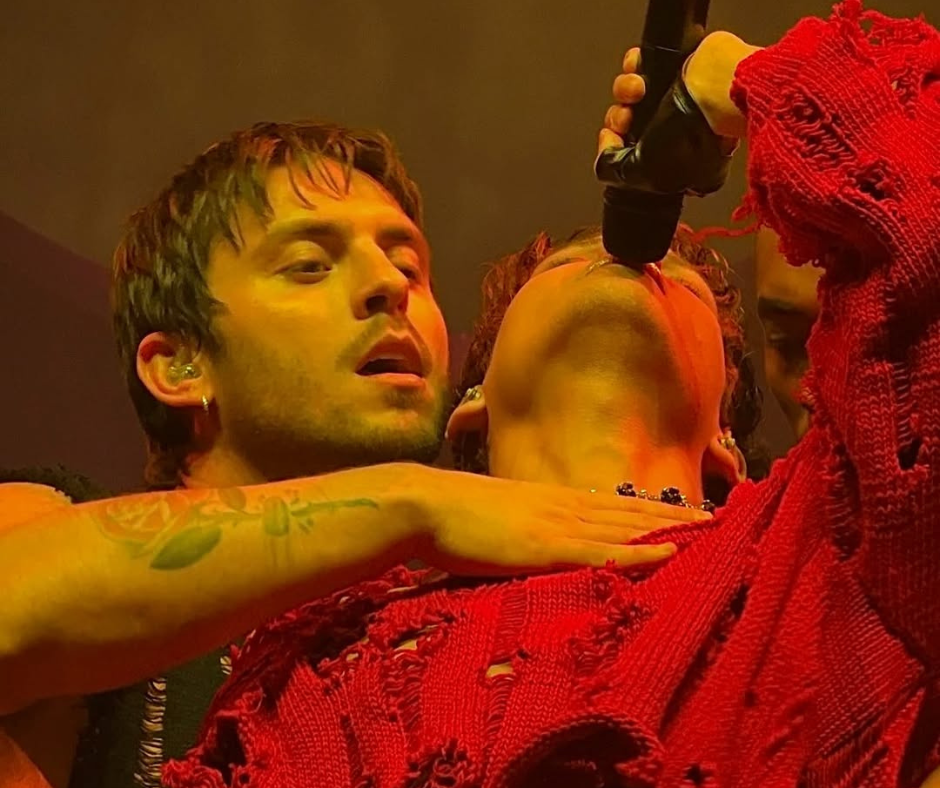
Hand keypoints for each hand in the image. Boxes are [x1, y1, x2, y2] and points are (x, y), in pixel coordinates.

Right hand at [410, 468, 710, 575]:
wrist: (423, 505)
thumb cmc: (451, 517)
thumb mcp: (496, 518)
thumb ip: (523, 527)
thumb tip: (533, 540)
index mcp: (551, 501)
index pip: (614, 505)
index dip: (654, 509)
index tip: (685, 512)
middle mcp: (563, 506)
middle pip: (632, 511)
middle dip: (677, 515)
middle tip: (720, 519)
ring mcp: (558, 525)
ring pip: (627, 526)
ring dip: (672, 528)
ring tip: (711, 531)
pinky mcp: (546, 548)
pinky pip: (602, 551)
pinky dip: (640, 551)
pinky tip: (671, 552)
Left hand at [601, 32, 756, 155]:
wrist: (719, 92)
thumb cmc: (689, 137)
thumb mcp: (641, 173)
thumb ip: (612, 168)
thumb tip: (606, 145)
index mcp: (668, 161)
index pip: (627, 154)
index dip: (613, 144)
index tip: (614, 136)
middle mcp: (671, 132)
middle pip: (627, 121)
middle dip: (619, 116)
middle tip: (627, 115)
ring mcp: (674, 102)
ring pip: (631, 92)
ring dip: (625, 89)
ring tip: (637, 89)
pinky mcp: (677, 70)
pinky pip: (644, 65)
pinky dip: (634, 64)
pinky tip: (637, 67)